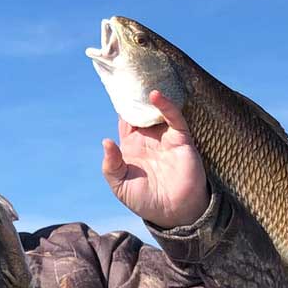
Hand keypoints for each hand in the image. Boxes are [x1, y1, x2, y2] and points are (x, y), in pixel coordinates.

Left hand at [101, 90, 209, 228]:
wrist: (173, 212)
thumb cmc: (145, 201)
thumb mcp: (120, 186)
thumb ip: (111, 165)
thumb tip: (106, 141)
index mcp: (132, 146)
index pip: (125, 120)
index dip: (120, 106)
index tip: (114, 88)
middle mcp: (148, 138)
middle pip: (141, 110)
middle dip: (135, 95)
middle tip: (127, 75)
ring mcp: (165, 137)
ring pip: (157, 110)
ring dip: (149, 96)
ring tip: (140, 80)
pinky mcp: (181, 139)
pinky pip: (175, 119)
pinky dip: (167, 106)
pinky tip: (156, 96)